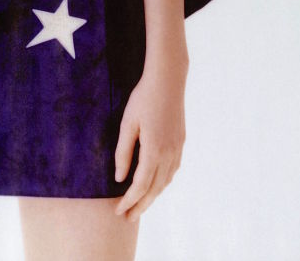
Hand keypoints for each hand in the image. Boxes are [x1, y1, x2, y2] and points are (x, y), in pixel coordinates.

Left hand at [113, 60, 186, 221]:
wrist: (168, 81)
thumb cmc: (143, 99)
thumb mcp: (128, 123)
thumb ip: (124, 152)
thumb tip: (119, 178)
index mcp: (154, 150)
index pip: (141, 185)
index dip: (129, 200)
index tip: (119, 211)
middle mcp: (169, 154)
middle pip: (154, 189)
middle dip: (141, 206)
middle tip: (127, 218)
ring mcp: (177, 149)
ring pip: (165, 182)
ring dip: (152, 196)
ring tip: (139, 205)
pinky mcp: (180, 143)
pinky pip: (172, 171)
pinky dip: (162, 183)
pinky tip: (154, 184)